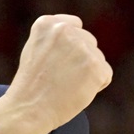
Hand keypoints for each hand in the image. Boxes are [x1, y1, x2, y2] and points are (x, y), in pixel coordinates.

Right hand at [0, 15, 111, 133]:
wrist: (28, 110)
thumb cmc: (30, 86)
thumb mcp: (35, 50)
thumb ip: (55, 39)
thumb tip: (80, 39)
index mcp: (47, 24)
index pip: (74, 25)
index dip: (69, 47)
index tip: (57, 62)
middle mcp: (65, 30)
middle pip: (89, 42)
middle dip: (80, 60)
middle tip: (60, 78)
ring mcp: (82, 48)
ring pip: (98, 59)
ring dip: (88, 74)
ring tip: (66, 86)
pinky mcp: (95, 67)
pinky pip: (105, 75)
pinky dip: (95, 87)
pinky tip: (76, 92)